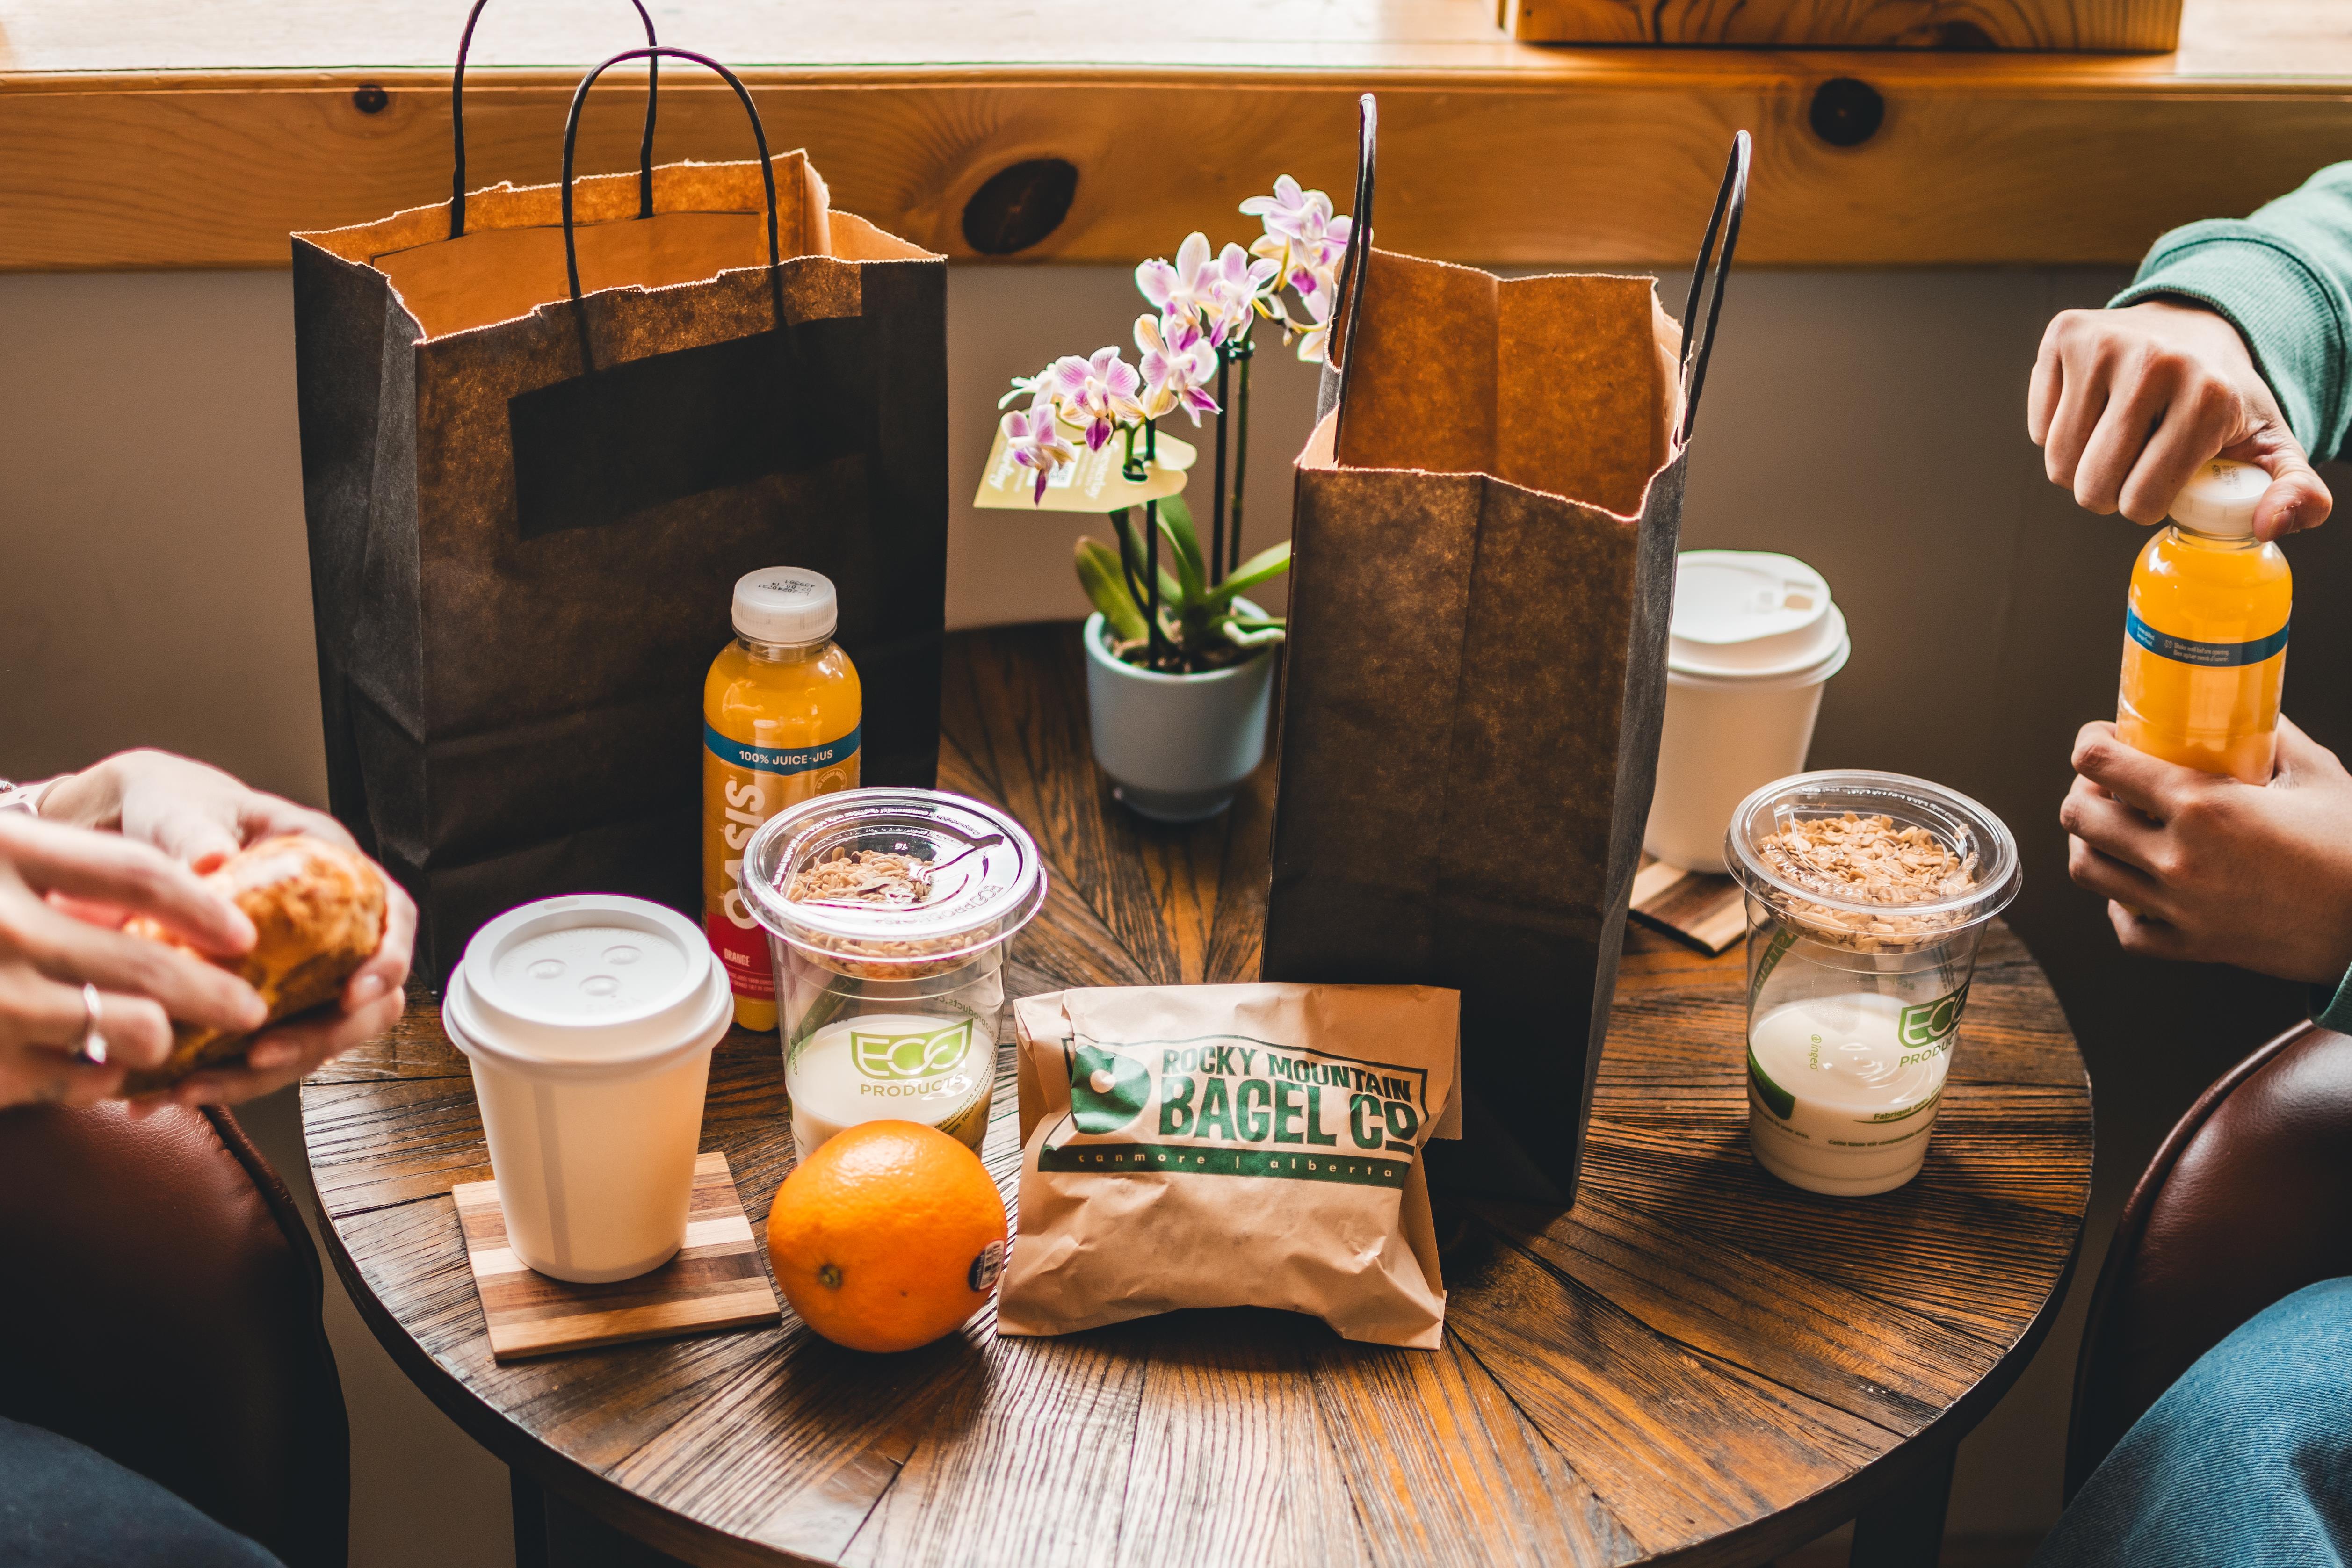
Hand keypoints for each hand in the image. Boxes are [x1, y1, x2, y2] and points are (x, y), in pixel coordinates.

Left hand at [41, 749, 416, 1107]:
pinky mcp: (254, 1002)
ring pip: (314, 1038)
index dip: (388, 959)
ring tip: (198, 1087)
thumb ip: (194, 830)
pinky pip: (257, 1052)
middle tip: (266, 1055)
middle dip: (323, 1037)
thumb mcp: (175, 805)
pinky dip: (219, 1078)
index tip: (355, 991)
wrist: (115, 832)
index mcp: (329, 866)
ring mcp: (294, 969)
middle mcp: (325, 925)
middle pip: (365, 998)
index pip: (393, 915)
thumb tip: (212, 860)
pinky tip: (169, 1090)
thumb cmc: (162, 805)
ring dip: (266, 1073)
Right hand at [2029, 298, 2332, 539]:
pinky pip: (2040, 425)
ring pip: (2058, 460)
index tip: (2160, 483)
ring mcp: (2104, 344)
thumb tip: (2269, 526)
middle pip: (2092, 485)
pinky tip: (2091, 410)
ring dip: (2078, 469)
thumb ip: (2296, 491)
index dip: (2144, 505)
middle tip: (2129, 470)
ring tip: (2110, 444)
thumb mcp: (2269, 444)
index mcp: (2208, 396)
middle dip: (2105, 495)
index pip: (2140, 500)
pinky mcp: (2065, 334)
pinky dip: (2057, 432)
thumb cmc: (2224, 397)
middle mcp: (2155, 362)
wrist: (2196, 325)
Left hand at [2060, 718, 2351, 982]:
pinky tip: (2138, 886)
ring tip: (2110, 830)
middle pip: (2079, 817)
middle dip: (2083, 792)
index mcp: (2203, 806)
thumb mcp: (2316, 775)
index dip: (2090, 743)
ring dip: (2089, 844)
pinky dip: (2121, 905)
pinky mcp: (2192, 946)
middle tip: (2103, 785)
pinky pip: (2126, 928)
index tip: (2101, 738)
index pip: (2101, 763)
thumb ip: (2273, 737)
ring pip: (2087, 871)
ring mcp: (2179, 907)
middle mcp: (2178, 858)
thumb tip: (2249, 711)